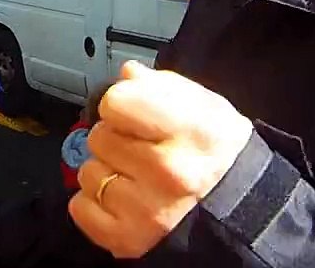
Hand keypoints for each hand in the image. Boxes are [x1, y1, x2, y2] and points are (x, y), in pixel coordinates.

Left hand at [68, 61, 252, 258]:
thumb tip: (126, 75)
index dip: (121, 104)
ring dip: (105, 170)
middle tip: (140, 148)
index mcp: (189, 130)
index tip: (135, 113)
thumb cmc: (212, 151)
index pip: (115, 103)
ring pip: (87, 173)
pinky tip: (123, 198)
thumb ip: (160, 86)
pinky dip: (94, 202)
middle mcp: (168, 171)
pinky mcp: (128, 239)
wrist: (235, 208)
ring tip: (135, 175)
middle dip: (113, 137)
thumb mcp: (202, 105)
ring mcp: (146, 210)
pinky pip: (79, 208)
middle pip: (97, 137)